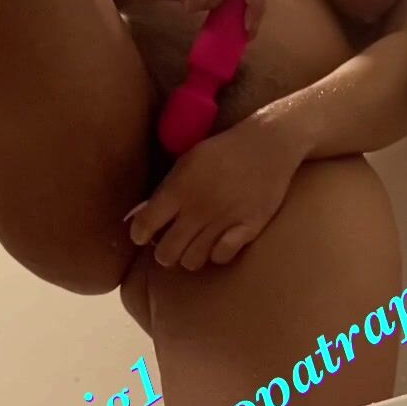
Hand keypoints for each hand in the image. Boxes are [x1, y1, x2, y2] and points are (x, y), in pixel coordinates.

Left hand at [127, 110, 306, 269]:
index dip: (139, 234)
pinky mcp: (248, 228)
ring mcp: (223, 221)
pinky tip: (218, 243)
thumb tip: (148, 211)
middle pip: (166, 253)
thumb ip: (168, 188)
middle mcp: (198, 209)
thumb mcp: (187, 160)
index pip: (145, 225)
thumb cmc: (223, 150)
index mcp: (178, 190)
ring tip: (193, 246)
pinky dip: (217, 254)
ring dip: (189, 257)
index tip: (141, 235)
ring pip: (192, 261)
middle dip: (163, 253)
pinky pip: (222, 257)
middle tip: (169, 245)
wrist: (267, 145)